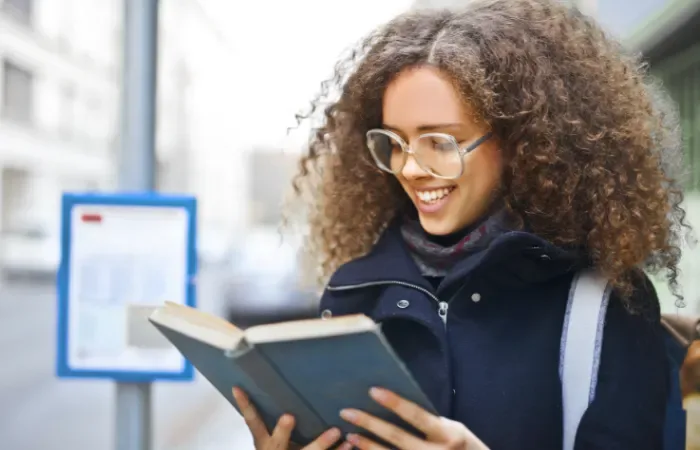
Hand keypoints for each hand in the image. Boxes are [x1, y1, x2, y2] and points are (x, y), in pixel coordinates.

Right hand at [232, 387, 342, 449]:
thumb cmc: (280, 448)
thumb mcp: (270, 437)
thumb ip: (276, 416)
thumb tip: (274, 376)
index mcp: (263, 441)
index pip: (252, 420)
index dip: (244, 404)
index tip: (237, 387)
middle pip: (277, 441)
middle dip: (282, 430)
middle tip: (289, 416)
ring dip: (321, 443)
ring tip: (336, 431)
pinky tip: (350, 444)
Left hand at [339, 387, 488, 448]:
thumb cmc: (464, 448)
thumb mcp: (454, 431)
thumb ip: (430, 423)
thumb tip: (397, 408)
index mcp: (449, 435)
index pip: (417, 416)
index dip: (395, 403)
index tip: (372, 390)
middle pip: (397, 438)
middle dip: (370, 424)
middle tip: (347, 412)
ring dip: (368, 446)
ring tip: (350, 435)